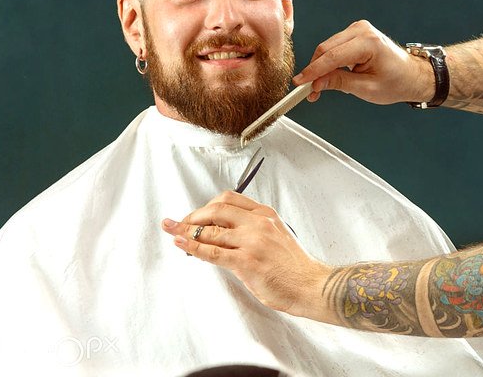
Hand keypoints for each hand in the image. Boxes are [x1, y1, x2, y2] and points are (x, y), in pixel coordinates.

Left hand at [161, 191, 331, 319]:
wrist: (310, 284)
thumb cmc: (293, 266)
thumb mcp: (277, 235)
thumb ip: (254, 229)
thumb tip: (224, 231)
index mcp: (266, 215)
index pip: (229, 199)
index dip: (207, 205)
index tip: (196, 215)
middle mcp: (258, 223)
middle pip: (216, 209)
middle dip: (193, 216)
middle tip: (181, 224)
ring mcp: (252, 242)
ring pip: (211, 231)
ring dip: (186, 230)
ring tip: (172, 231)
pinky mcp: (246, 261)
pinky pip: (211, 252)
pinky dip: (192, 247)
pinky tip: (181, 244)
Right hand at [294, 20, 432, 104]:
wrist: (411, 75)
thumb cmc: (396, 82)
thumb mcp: (367, 89)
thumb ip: (339, 83)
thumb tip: (316, 83)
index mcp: (369, 42)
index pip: (333, 56)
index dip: (313, 71)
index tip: (299, 83)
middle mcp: (362, 30)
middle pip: (326, 49)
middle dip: (315, 71)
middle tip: (308, 91)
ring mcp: (358, 30)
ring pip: (328, 48)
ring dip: (320, 68)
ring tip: (319, 89)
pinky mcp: (354, 34)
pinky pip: (334, 48)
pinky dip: (329, 63)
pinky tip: (330, 77)